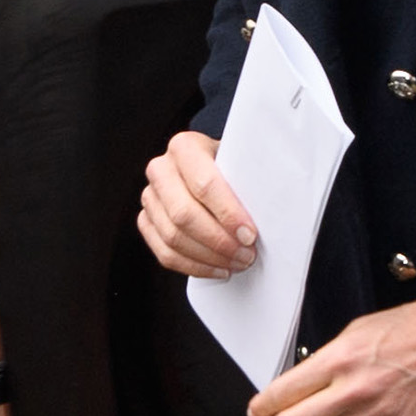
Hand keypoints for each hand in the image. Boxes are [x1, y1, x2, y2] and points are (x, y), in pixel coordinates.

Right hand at [138, 130, 255, 278]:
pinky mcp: (146, 220)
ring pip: (172, 237)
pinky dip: (193, 266)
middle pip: (183, 214)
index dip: (228, 213)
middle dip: (219, 241)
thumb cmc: (229, 166)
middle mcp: (161, 169)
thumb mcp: (239, 161)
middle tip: (246, 254)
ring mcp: (150, 196)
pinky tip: (217, 268)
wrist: (212, 167)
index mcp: (184, 147)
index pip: (204, 184)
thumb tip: (269, 210)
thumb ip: (246, 179)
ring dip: (208, 258)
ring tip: (236, 262)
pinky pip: (164, 253)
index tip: (249, 234)